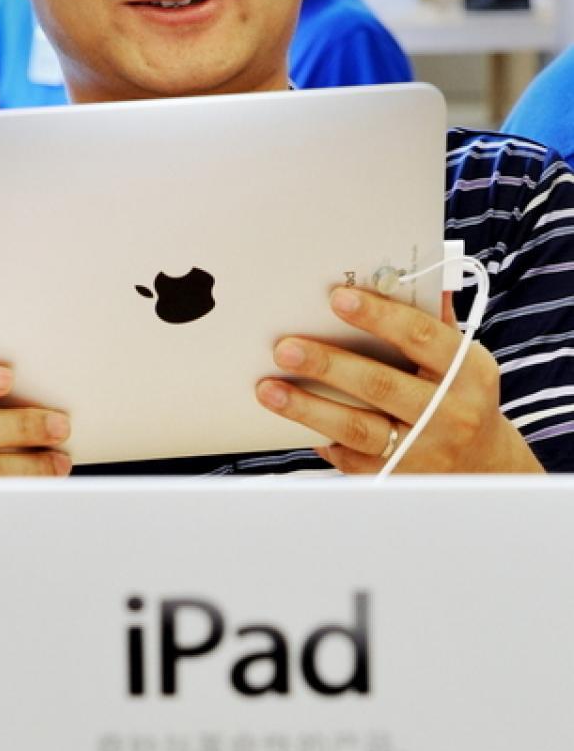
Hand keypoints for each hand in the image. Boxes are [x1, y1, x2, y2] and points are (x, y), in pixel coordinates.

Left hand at [256, 287, 542, 473]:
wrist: (483, 467)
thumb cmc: (459, 395)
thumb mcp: (461, 358)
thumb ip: (432, 320)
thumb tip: (405, 271)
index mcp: (468, 372)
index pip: (420, 336)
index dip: (379, 316)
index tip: (337, 297)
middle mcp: (450, 414)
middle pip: (381, 385)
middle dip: (328, 364)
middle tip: (284, 346)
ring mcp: (423, 451)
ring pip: (358, 428)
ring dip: (308, 407)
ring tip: (268, 389)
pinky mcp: (395, 479)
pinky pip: (349, 457)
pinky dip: (318, 436)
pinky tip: (288, 420)